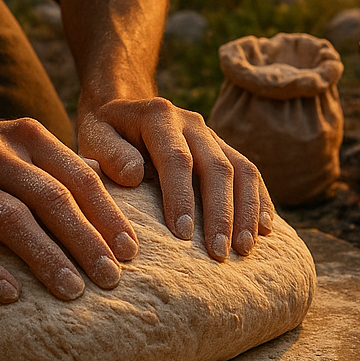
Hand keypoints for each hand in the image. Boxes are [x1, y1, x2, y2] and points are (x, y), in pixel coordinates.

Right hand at [0, 114, 139, 302]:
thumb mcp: (20, 144)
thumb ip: (62, 164)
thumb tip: (119, 187)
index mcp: (27, 137)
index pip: (78, 178)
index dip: (107, 215)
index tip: (130, 252)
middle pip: (51, 199)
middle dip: (86, 241)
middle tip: (112, 279)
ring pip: (11, 220)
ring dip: (46, 258)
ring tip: (73, 291)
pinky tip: (10, 295)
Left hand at [76, 96, 274, 260]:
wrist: (124, 108)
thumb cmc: (105, 132)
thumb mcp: (94, 137)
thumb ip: (109, 154)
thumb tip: (135, 174)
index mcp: (160, 117)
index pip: (176, 159)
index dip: (182, 196)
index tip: (182, 234)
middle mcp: (192, 123)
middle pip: (217, 166)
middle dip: (220, 212)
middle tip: (219, 252)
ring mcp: (213, 136)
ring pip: (242, 170)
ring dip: (246, 211)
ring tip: (245, 249)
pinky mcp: (224, 149)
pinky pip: (250, 173)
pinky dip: (260, 201)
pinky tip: (265, 231)